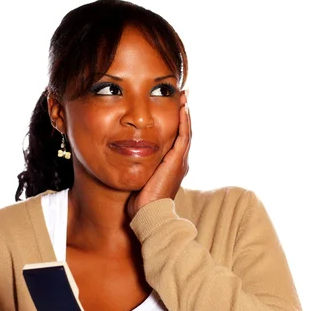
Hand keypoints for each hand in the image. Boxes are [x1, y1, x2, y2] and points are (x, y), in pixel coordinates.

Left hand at [126, 91, 191, 219]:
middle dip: (183, 114)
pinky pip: (183, 136)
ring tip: (184, 97)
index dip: (175, 123)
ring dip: (185, 113)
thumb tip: (124, 159)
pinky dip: (184, 122)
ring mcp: (180, 161)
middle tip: (182, 97)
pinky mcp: (177, 161)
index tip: (173, 108)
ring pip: (186, 132)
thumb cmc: (141, 203)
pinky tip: (183, 108)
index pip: (175, 139)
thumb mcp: (139, 179)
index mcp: (172, 166)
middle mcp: (179, 162)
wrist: (149, 214)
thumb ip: (137, 168)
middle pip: (183, 132)